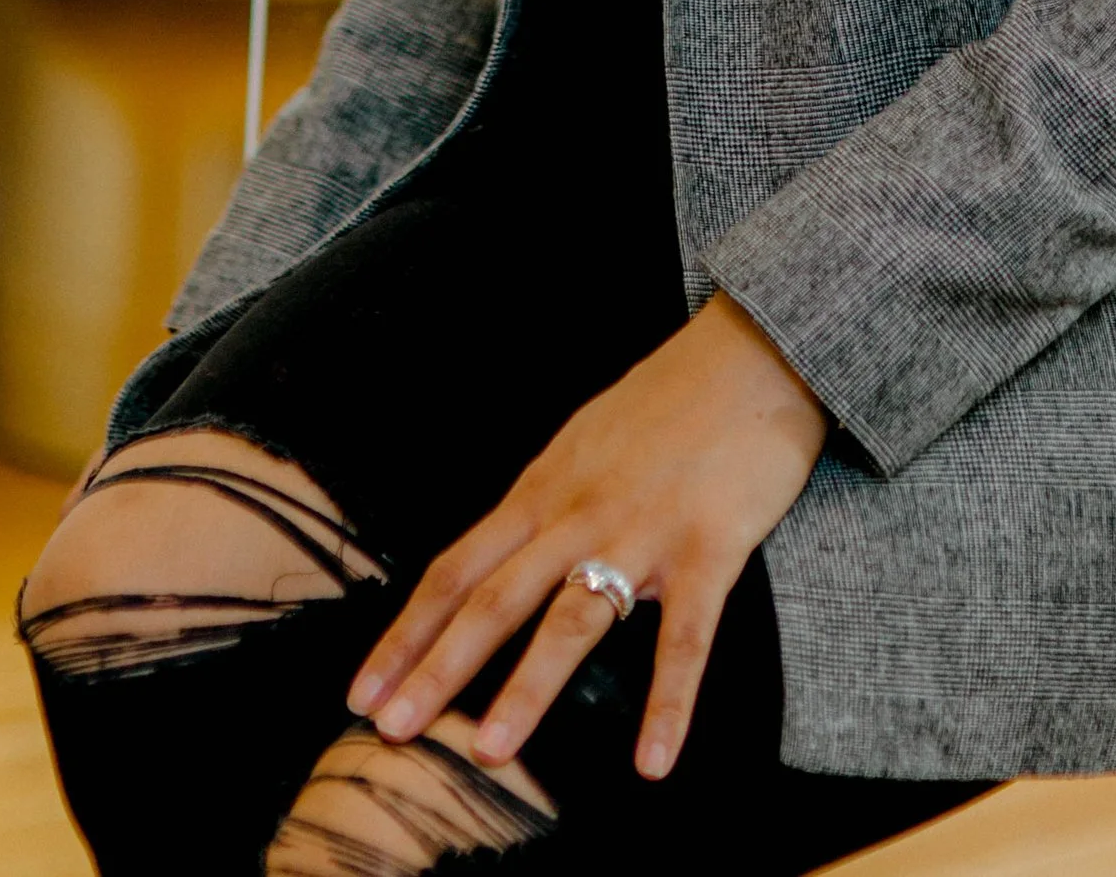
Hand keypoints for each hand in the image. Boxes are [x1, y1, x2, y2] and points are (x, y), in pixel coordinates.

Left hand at [351, 293, 827, 780]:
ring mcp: (642, 531)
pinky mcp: (708, 547)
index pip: (457, 569)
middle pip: (494, 599)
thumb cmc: (669, 399)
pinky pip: (685, 638)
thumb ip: (546, 501)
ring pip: (572, 621)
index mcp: (544, 489)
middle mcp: (579, 513)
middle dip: (437, 669)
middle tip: (389, 730)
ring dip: (528, 690)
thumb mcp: (584, 440)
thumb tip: (503, 553)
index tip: (363, 688)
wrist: (752, 353)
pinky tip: (653, 762)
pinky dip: (669, 703)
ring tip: (490, 755)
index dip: (407, 632)